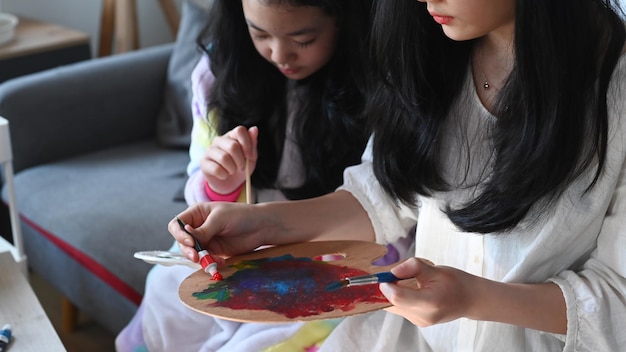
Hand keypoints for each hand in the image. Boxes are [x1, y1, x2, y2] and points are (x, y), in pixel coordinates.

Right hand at [168, 201, 268, 261]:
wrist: (261, 227)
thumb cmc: (241, 215)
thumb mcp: (220, 219)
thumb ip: (203, 230)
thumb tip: (187, 237)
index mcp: (197, 213)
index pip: (177, 225)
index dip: (180, 234)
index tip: (190, 242)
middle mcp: (199, 227)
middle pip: (183, 242)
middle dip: (188, 250)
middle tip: (196, 257)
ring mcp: (206, 240)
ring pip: (193, 253)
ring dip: (200, 259)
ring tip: (212, 261)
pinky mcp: (215, 251)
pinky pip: (206, 260)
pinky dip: (210, 263)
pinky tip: (220, 263)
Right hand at [201, 126, 258, 194]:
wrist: (230, 183)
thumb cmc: (240, 167)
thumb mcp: (250, 157)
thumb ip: (252, 143)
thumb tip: (254, 129)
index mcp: (232, 136)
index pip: (239, 130)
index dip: (247, 144)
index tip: (250, 156)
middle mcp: (219, 140)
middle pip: (233, 146)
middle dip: (240, 161)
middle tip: (241, 167)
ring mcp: (210, 150)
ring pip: (224, 158)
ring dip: (232, 169)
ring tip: (232, 171)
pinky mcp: (203, 162)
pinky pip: (216, 169)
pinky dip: (224, 175)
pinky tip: (224, 175)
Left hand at [380, 257, 566, 333]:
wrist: (471, 299)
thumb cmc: (456, 282)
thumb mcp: (435, 269)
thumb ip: (412, 267)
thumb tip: (392, 271)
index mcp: (430, 302)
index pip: (397, 298)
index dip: (386, 285)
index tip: (386, 275)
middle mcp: (423, 316)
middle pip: (391, 304)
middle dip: (387, 289)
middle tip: (394, 275)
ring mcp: (420, 322)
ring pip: (393, 307)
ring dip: (392, 293)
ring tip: (406, 282)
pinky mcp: (418, 322)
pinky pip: (399, 309)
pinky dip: (399, 298)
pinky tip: (410, 289)